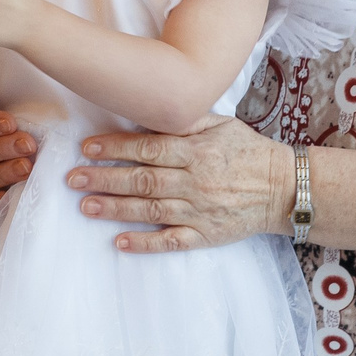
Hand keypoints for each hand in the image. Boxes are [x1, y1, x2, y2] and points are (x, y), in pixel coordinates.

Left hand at [70, 115, 290, 253]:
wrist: (283, 188)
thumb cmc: (248, 152)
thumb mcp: (221, 125)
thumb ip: (186, 121)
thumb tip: (150, 112)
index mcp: (197, 151)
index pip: (148, 148)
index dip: (115, 148)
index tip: (87, 148)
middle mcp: (195, 181)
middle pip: (142, 179)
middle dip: (104, 179)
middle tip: (73, 179)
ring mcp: (199, 210)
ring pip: (150, 209)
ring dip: (115, 208)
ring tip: (85, 206)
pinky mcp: (205, 235)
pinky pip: (171, 240)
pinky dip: (145, 243)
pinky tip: (120, 241)